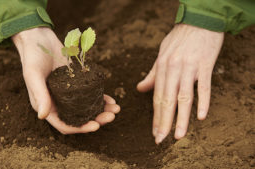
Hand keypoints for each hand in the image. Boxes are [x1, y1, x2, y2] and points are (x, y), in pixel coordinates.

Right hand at [12, 27, 119, 133]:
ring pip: (87, 108)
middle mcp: (58, 103)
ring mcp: (69, 93)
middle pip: (79, 118)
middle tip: (111, 116)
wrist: (39, 38)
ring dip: (102, 110)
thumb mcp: (33, 75)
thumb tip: (43, 116)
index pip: (64, 124)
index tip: (96, 126)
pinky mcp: (77, 82)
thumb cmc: (32, 56)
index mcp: (46, 106)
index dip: (80, 128)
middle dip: (96, 120)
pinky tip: (111, 99)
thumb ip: (40, 95)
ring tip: (116, 108)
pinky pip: (90, 94)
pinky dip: (101, 98)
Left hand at [137, 24, 223, 143]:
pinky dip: (203, 101)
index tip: (154, 132)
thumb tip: (140, 89)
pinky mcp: (205, 65)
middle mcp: (173, 69)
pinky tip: (201, 116)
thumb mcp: (161, 54)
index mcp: (162, 68)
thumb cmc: (179, 39)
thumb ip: (152, 74)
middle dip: (163, 122)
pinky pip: (204, 86)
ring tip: (177, 135)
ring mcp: (190, 67)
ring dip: (181, 118)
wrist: (199, 21)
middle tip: (160, 139)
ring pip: (184, 97)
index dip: (155, 116)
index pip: (157, 97)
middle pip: (167, 100)